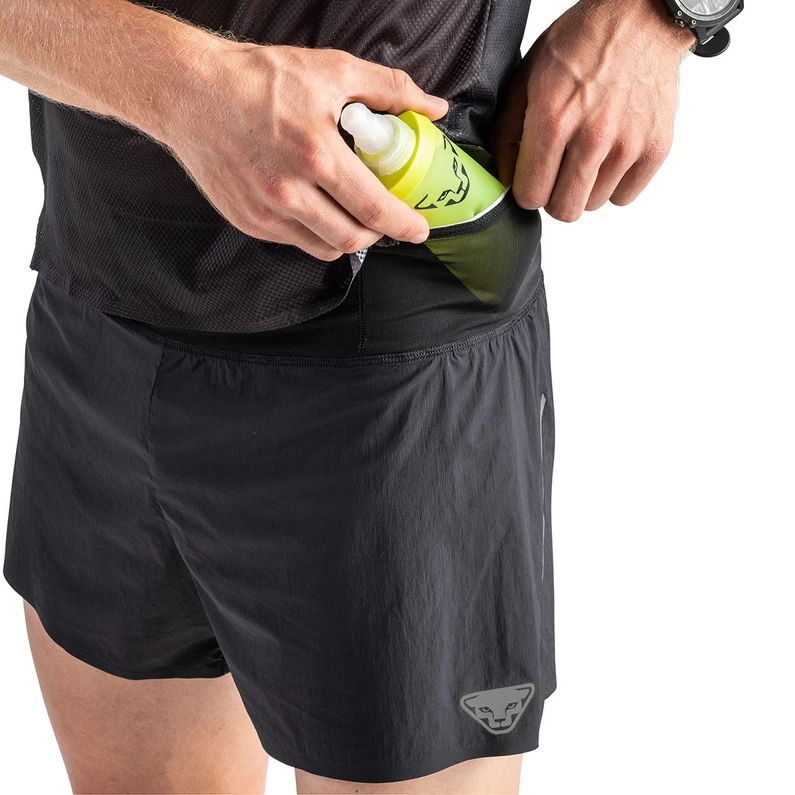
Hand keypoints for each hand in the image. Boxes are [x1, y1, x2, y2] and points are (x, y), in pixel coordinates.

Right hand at [161, 43, 448, 259]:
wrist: (191, 92)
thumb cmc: (258, 79)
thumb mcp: (331, 70)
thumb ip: (388, 89)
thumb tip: (432, 107)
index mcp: (317, 155)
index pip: (375, 209)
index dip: (404, 225)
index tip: (418, 229)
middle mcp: (290, 192)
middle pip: (353, 239)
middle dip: (379, 234)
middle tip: (385, 218)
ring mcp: (266, 212)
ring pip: (325, 248)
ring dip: (348, 237)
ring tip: (353, 214)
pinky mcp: (249, 221)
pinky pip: (295, 241)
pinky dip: (315, 232)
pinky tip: (317, 208)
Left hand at [490, 0, 692, 221]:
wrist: (641, 17)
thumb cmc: (581, 42)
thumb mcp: (527, 78)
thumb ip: (508, 133)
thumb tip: (505, 178)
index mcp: (553, 119)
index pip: (530, 196)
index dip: (527, 189)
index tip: (532, 176)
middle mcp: (592, 136)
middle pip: (563, 210)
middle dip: (554, 196)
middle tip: (557, 171)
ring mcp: (627, 145)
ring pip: (592, 205)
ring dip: (584, 188)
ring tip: (586, 155)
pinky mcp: (655, 148)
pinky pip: (624, 197)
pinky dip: (614, 184)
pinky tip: (609, 156)